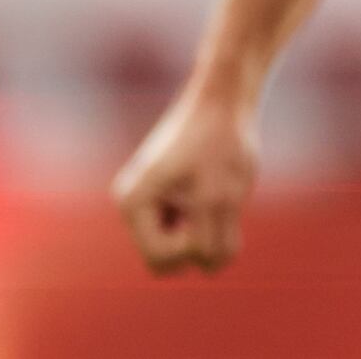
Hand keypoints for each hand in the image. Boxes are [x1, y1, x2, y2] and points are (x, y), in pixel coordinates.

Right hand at [114, 81, 258, 273]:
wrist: (226, 93)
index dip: (193, 247)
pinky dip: (210, 215)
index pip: (160, 260)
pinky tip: (220, 185)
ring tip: (220, 188)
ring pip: (182, 243)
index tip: (213, 211)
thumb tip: (211, 267)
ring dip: (208, 226)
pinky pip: (190, 226)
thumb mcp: (223, 195)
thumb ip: (215, 239)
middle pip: (166, 258)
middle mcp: (134, 204)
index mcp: (134, 203)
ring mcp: (151, 200)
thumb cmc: (222, 138)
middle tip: (220, 203)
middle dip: (199, 240)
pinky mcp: (169, 194)